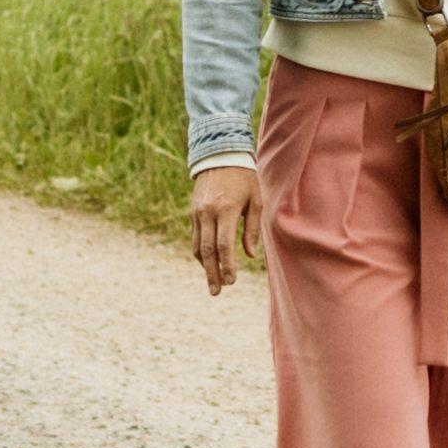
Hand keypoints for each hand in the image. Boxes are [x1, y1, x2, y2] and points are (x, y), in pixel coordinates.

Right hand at [186, 162, 269, 293]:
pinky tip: (209, 263)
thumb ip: (252, 229)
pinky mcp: (193, 213)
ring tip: (213, 282)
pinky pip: (195, 237)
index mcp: (226, 210)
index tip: (231, 281)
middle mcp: (208, 213)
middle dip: (212, 273)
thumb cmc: (244, 178)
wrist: (219, 155)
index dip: (227, 265)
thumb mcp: (255, 200)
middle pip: (207, 251)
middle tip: (217, 292)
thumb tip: (250, 255)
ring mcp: (197, 213)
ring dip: (205, 267)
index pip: (224, 244)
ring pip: (197, 246)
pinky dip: (201, 253)